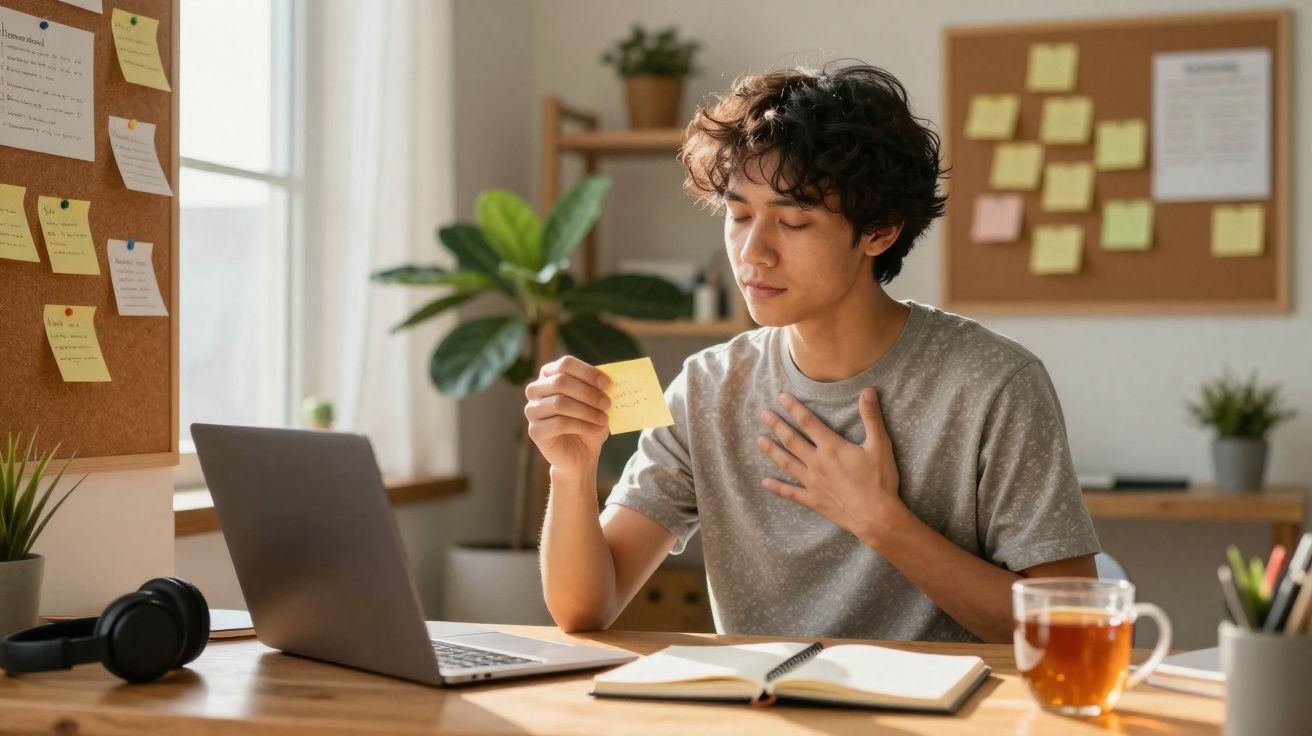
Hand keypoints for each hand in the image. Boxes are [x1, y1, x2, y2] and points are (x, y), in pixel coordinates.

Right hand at [525, 355, 611, 476]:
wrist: (582, 453)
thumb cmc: (589, 422)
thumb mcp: (596, 401)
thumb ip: (598, 387)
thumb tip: (608, 378)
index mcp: (549, 374)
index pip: (565, 364)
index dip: (587, 372)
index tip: (607, 384)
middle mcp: (536, 390)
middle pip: (560, 382)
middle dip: (588, 393)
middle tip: (607, 403)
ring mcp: (532, 410)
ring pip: (559, 403)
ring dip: (586, 411)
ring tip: (604, 419)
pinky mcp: (534, 431)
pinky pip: (559, 424)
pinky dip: (583, 426)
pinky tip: (596, 430)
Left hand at [756, 388, 904, 543]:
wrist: (876, 516)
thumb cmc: (879, 481)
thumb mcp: (880, 445)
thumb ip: (872, 417)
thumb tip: (868, 391)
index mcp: (831, 447)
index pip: (808, 422)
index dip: (794, 408)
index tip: (781, 397)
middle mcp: (817, 463)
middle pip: (791, 440)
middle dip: (776, 426)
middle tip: (763, 415)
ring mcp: (812, 482)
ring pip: (787, 463)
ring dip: (772, 451)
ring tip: (759, 440)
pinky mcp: (813, 500)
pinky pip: (791, 493)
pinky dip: (777, 487)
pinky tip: (765, 482)